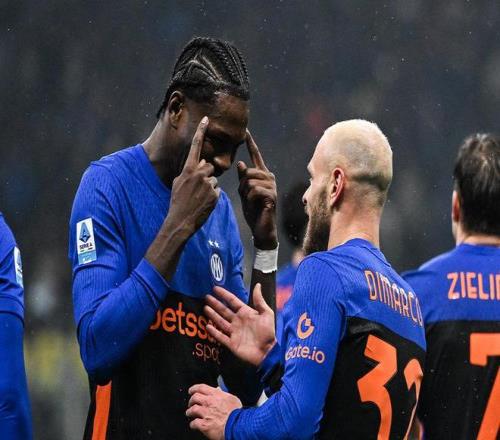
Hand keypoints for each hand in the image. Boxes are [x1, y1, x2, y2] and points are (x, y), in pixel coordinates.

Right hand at [167, 116, 219, 236]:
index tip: (206, 119)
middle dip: (205, 175)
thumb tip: (201, 164)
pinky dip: (212, 197)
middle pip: (209, 167)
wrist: (181, 220)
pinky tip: (204, 204)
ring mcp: (208, 184)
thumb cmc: (177, 201)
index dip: (201, 131)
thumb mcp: (178, 183)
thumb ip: (190, 171)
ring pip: (213, 180)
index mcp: (188, 169)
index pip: (196, 146)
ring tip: (198, 198)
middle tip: (196, 188)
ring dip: (209, 188)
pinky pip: (217, 191)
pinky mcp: (215, 194)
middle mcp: (199, 173)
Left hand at [186, 384, 241, 439]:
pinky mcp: (204, 425)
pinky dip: (192, 424)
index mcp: (216, 395)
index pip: (201, 387)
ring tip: (189, 414)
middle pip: (194, 397)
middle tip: (191, 403)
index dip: (194, 388)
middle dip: (191, 400)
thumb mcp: (232, 399)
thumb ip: (223, 394)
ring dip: (189, 412)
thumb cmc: (237, 413)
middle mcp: (209, 402)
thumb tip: (218, 389)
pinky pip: (194, 423)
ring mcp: (205, 413)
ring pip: (192, 410)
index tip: (191, 390)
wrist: (237, 425)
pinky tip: (194, 425)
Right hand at [204, 284, 275, 366]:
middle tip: (206, 297)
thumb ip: (259, 300)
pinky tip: (207, 326)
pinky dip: (214, 332)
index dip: (224, 295)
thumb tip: (258, 285)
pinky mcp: (231, 343)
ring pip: (220, 322)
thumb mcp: (266, 314)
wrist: (267, 351)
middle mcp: (238, 321)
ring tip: (205, 308)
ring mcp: (234, 332)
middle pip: (224, 310)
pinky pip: (220, 336)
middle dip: (215, 304)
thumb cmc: (268, 332)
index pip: (232, 301)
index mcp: (245, 313)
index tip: (215, 288)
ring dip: (213, 315)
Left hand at [238, 131, 277, 249]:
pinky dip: (250, 199)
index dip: (251, 144)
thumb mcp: (244, 193)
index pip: (256, 156)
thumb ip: (243, 179)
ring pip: (249, 181)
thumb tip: (241, 163)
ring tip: (252, 202)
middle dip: (242, 185)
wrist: (261, 228)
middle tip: (247, 197)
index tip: (245, 131)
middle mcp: (269, 177)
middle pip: (248, 171)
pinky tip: (256, 205)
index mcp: (262, 175)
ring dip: (245, 193)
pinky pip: (254, 190)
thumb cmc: (253, 211)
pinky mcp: (272, 195)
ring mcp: (272, 186)